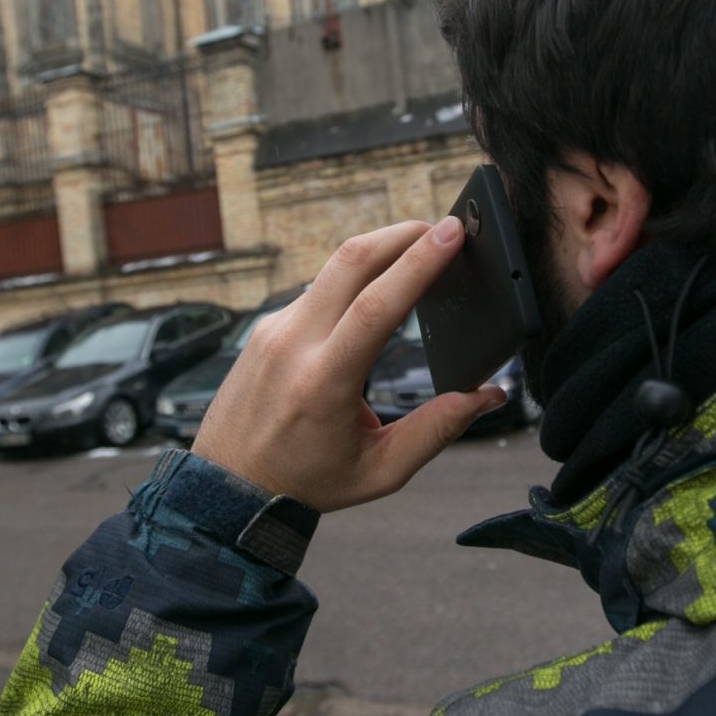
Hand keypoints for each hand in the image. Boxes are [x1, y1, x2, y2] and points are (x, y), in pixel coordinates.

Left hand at [192, 219, 506, 511]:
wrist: (227, 486)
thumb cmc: (305, 482)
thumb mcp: (380, 469)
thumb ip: (438, 430)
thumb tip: (489, 395)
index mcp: (323, 383)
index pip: (377, 305)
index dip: (419, 263)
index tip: (451, 233)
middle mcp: (293, 345)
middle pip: (351, 262)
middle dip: (402, 234)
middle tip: (442, 229)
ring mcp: (273, 330)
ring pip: (332, 269)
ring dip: (378, 252)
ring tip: (417, 252)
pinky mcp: (265, 327)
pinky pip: (315, 290)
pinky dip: (352, 280)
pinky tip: (374, 290)